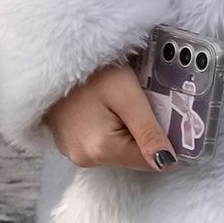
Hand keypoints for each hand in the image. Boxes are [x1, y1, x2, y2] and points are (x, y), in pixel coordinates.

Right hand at [46, 62, 177, 171]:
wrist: (55, 57)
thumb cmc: (93, 72)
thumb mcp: (128, 96)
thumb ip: (149, 132)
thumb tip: (168, 165)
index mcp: (101, 150)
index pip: (150, 162)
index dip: (159, 139)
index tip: (154, 114)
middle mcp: (83, 158)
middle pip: (130, 157)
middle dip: (139, 135)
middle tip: (133, 105)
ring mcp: (70, 151)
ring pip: (115, 150)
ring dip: (122, 132)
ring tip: (114, 104)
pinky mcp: (65, 142)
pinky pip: (98, 144)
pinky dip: (106, 130)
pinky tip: (100, 108)